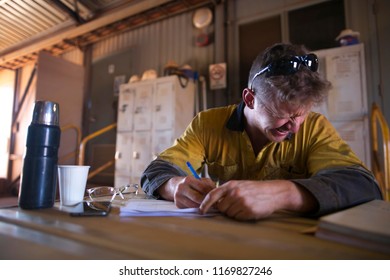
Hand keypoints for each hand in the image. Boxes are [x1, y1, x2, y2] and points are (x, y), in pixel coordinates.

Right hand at [159, 176, 215, 207]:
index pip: (203, 188)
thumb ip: (209, 185)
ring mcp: (178, 197)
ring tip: (209, 207)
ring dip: (202, 207)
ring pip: (194, 205)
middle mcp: (182, 188)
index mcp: (188, 180)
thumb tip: (218, 195)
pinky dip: (197, 209)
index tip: (218, 198)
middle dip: (207, 202)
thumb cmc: (193, 184)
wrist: (176, 186)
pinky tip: (201, 208)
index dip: (211, 194)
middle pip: (197, 198)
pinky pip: (190, 209)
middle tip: (215, 205)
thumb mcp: (200, 180)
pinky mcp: (178, 205)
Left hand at [199, 180, 316, 220]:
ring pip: (229, 214)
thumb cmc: (255, 189)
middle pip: (221, 208)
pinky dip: (242, 216)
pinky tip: (249, 210)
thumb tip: (213, 202)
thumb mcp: (240, 185)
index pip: (212, 195)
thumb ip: (227, 191)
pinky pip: (238, 218)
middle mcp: (235, 193)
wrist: (274, 192)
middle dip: (225, 209)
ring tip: (245, 206)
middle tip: (236, 205)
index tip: (201, 210)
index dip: (205, 204)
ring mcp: (242, 202)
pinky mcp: (248, 211)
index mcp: (231, 185)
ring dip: (234, 213)